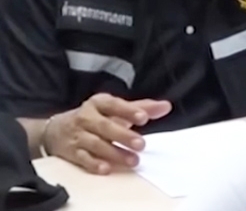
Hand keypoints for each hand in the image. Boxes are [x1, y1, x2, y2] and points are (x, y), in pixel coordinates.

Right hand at [43, 93, 171, 174]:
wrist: (53, 130)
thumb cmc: (93, 118)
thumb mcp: (114, 108)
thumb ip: (140, 108)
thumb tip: (166, 106)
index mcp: (98, 103)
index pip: (114, 105)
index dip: (129, 111)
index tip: (143, 118)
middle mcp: (86, 117)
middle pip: (105, 126)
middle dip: (124, 136)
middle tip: (141, 144)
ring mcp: (77, 135)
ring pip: (96, 144)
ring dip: (115, 153)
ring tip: (133, 160)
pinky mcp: (70, 152)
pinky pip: (82, 158)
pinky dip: (93, 163)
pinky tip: (107, 168)